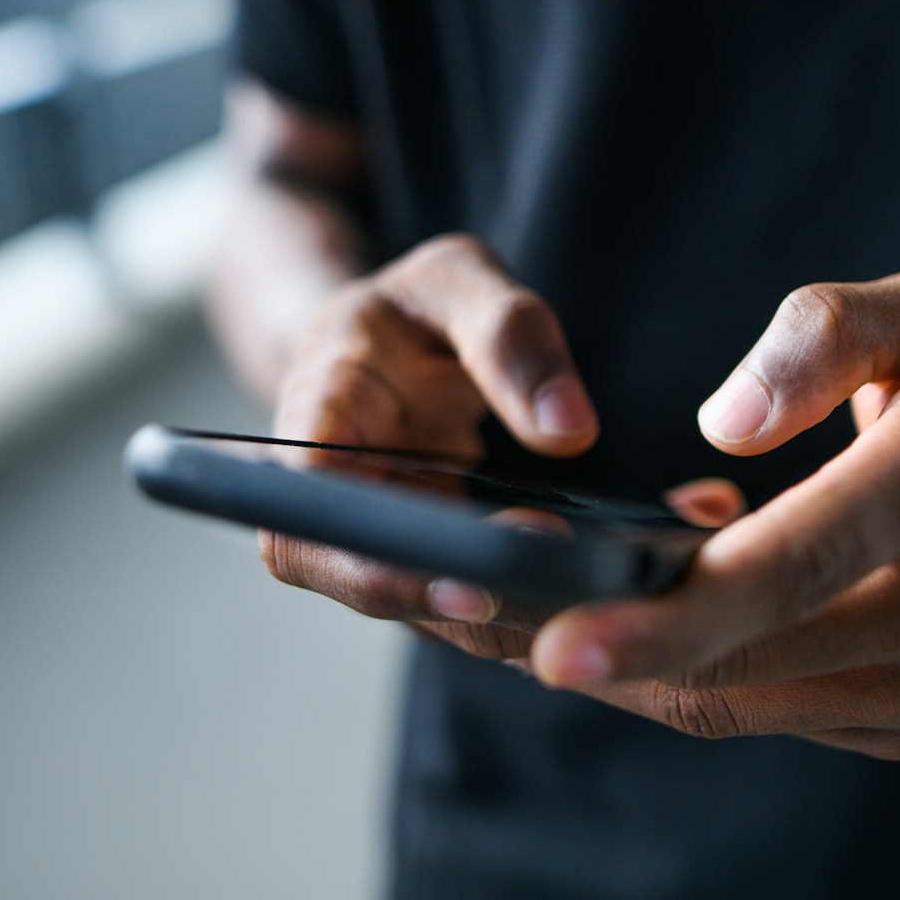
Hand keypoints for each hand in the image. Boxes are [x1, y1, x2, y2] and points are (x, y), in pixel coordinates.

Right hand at [260, 234, 604, 656]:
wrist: (392, 339)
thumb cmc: (420, 306)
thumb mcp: (462, 279)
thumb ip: (512, 338)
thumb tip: (569, 432)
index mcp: (320, 401)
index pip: (314, 495)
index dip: (379, 553)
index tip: (477, 582)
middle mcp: (326, 483)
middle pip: (352, 573)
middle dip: (454, 604)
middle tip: (562, 606)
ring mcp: (362, 531)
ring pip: (408, 606)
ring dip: (493, 621)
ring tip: (585, 612)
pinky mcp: (408, 561)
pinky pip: (450, 603)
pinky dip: (512, 612)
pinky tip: (581, 609)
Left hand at [527, 270, 899, 759]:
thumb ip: (826, 334)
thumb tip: (717, 427)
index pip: (804, 558)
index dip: (673, 609)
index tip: (555, 639)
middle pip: (755, 658)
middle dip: (599, 649)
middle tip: (459, 615)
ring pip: (744, 703)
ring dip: (613, 673)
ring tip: (487, 622)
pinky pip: (766, 714)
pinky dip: (671, 682)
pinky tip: (586, 632)